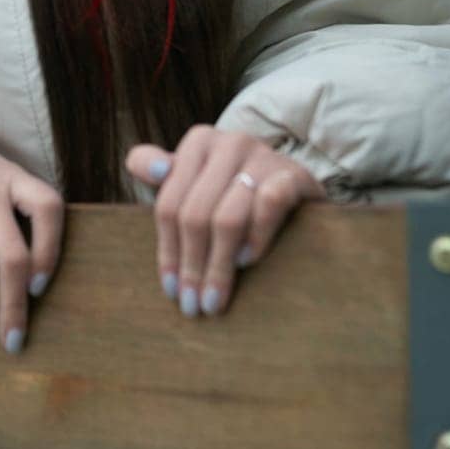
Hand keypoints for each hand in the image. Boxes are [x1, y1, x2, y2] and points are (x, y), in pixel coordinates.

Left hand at [125, 125, 327, 317]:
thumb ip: (156, 170)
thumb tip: (152, 172)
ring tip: (214, 299)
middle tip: (193, 306)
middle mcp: (230, 142)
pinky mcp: (295, 174)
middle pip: (195, 215)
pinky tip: (247, 261)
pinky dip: (255, 238)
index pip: (169, 204)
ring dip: (219, 266)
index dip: (167, 251)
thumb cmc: (234, 191)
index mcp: (199, 143)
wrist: (297, 188)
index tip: (171, 290)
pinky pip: (268, 206)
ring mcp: (264, 156)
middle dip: (192, 266)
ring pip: (227, 218)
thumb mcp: (194, 180)